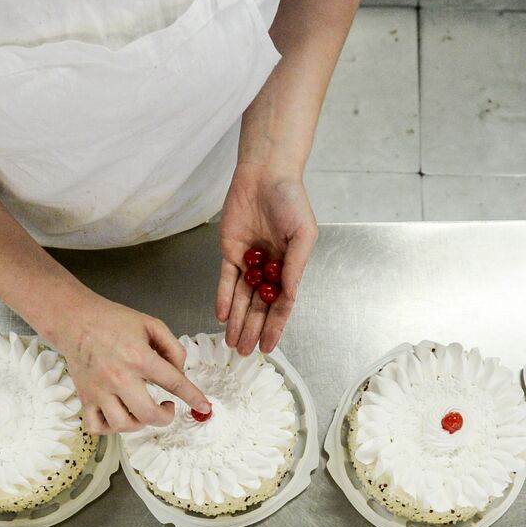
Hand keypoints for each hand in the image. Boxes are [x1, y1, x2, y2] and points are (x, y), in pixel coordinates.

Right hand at [48, 293, 209, 434]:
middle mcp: (119, 377)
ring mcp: (100, 391)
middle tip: (167, 408)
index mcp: (138, 357)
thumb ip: (172, 348)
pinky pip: (97, 427)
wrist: (74, 320)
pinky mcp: (85, 398)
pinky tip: (120, 416)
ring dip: (140, 424)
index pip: (174, 383)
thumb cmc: (112, 320)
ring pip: (123, 425)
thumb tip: (181, 371)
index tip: (204, 406)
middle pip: (149, 414)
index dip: (193, 397)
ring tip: (143, 410)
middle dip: (166, 417)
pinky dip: (111, 428)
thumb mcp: (150, 324)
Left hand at [216, 160, 316, 354]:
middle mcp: (269, 268)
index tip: (269, 346)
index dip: (275, 326)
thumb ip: (295, 266)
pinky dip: (223, 297)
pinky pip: (225, 280)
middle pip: (258, 306)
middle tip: (245, 352)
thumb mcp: (303, 235)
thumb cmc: (291, 200)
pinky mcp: (229, 252)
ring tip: (233, 342)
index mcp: (290, 266)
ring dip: (237, 320)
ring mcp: (248, 262)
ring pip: (241, 298)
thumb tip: (289, 296)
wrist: (266, 174)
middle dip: (252, 329)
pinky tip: (222, 315)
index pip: (282, 304)